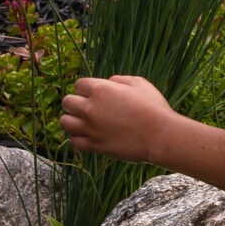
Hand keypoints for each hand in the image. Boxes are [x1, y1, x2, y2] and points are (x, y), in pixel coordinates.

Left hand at [60, 75, 178, 162]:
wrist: (159, 135)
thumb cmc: (153, 107)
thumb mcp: (139, 83)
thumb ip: (118, 80)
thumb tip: (108, 82)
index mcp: (100, 89)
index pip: (78, 84)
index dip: (86, 89)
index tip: (94, 94)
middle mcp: (90, 108)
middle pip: (67, 102)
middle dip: (75, 103)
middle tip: (87, 108)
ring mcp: (90, 128)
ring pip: (64, 122)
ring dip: (72, 120)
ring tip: (83, 122)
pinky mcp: (94, 145)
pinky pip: (74, 142)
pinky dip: (78, 139)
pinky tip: (89, 136)